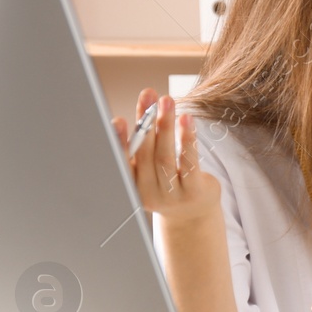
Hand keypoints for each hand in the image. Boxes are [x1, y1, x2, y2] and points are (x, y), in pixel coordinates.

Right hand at [112, 89, 219, 223]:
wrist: (192, 216)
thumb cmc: (167, 185)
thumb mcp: (148, 173)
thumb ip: (140, 152)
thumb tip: (134, 116)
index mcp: (133, 186)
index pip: (124, 161)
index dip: (120, 141)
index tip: (117, 121)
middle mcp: (149, 192)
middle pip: (146, 153)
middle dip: (146, 122)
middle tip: (149, 95)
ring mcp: (172, 195)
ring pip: (166, 156)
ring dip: (166, 125)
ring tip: (167, 100)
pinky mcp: (194, 192)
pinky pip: (190, 163)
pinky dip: (187, 140)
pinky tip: (187, 120)